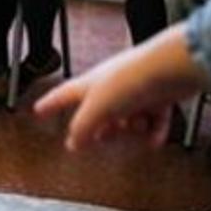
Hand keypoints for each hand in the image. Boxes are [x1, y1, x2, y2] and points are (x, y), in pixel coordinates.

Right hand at [33, 25, 205, 150]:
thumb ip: (83, 128)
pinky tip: (154, 139)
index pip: (62, 95)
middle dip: (101, 128)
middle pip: (98, 112)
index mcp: (89, 85)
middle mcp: (110, 86)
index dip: (50, 104)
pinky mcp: (159, 95)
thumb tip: (72, 143)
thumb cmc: (132, 78)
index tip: (39, 110)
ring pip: (127, 118)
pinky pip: (154, 120)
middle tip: (101, 138)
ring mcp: (135, 91)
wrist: (171, 67)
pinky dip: (154, 131)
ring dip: (130, 129)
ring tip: (135, 130)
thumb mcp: (98, 108)